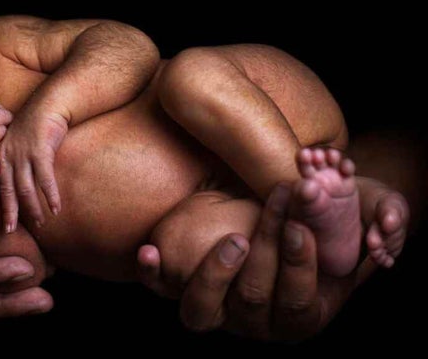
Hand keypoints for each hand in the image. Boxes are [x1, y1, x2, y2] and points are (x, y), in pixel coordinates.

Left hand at [0, 108, 66, 229]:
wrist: (48, 104)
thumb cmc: (33, 125)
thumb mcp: (15, 141)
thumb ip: (10, 159)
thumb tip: (10, 179)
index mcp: (0, 151)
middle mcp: (9, 154)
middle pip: (7, 188)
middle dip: (8, 211)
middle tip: (7, 230)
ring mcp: (24, 154)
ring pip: (26, 188)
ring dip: (33, 208)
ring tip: (38, 224)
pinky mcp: (41, 152)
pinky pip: (45, 180)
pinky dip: (50, 196)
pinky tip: (56, 209)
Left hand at [138, 181, 397, 339]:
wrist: (280, 225)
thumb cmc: (318, 228)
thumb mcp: (345, 235)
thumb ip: (358, 237)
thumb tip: (377, 237)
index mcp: (297, 316)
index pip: (295, 299)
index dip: (298, 264)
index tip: (299, 226)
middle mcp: (252, 322)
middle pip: (253, 298)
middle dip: (268, 248)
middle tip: (276, 204)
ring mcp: (214, 309)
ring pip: (202, 310)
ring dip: (215, 275)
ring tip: (233, 242)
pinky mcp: (178, 288)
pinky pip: (159, 288)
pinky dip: (152, 272)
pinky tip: (149, 250)